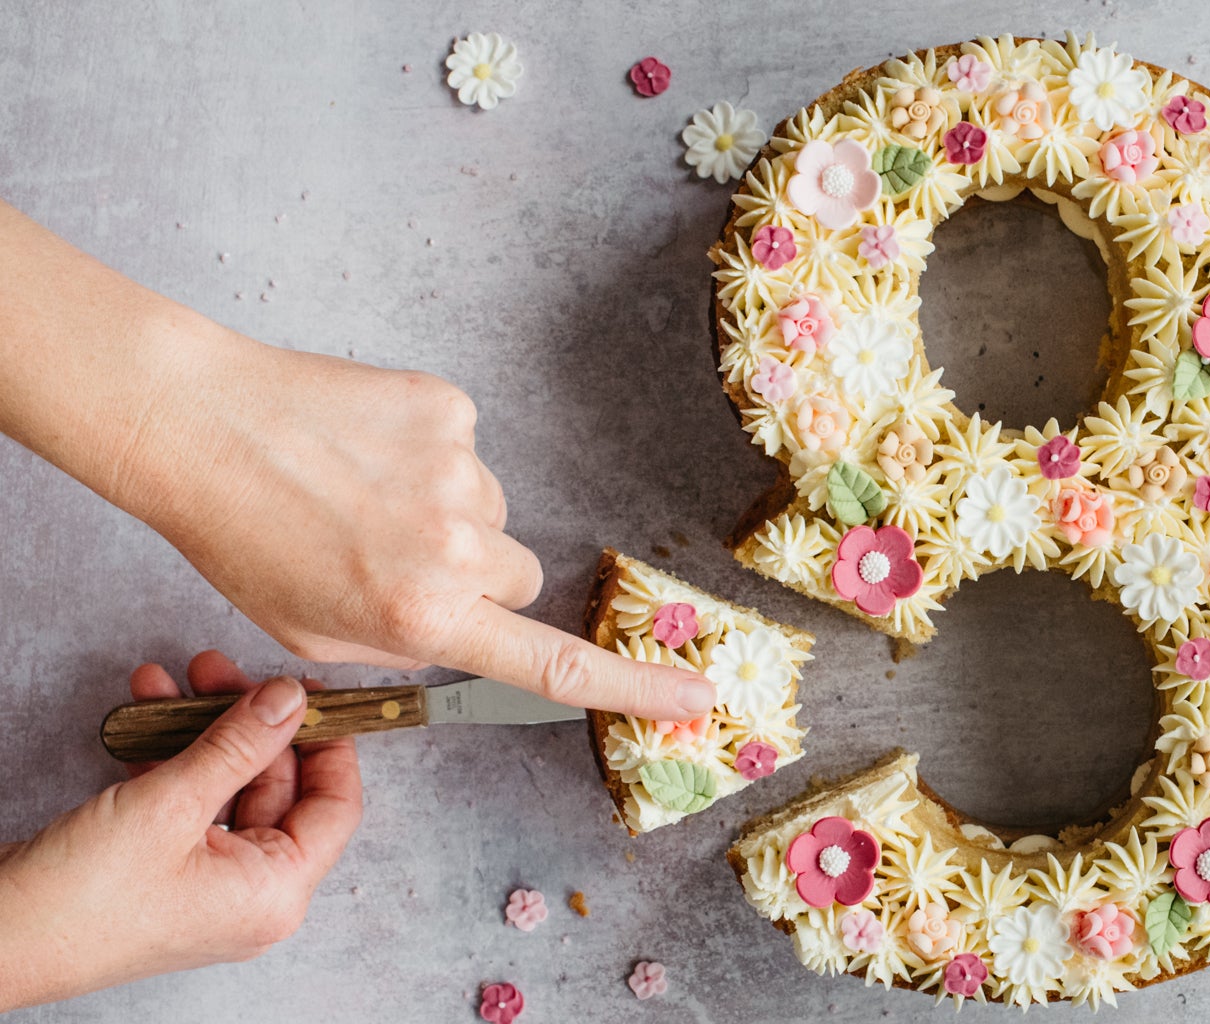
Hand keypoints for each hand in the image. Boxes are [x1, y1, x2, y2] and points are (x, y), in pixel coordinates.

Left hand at [0, 201, 713, 721]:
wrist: (198, 424)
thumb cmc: (242, 538)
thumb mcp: (314, 635)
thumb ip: (404, 644)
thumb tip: (457, 624)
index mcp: (422, 616)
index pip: (552, 664)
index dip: (632, 686)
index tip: (694, 693)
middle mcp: (456, 547)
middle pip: (518, 576)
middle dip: (475, 577)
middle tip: (392, 557)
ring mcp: (460, 470)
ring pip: (490, 510)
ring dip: (443, 512)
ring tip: (360, 494)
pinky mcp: (450, 407)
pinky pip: (466, 444)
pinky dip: (425, 449)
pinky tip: (362, 447)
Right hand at [0, 653, 359, 1010]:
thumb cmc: (79, 899)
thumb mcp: (169, 804)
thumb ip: (238, 745)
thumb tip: (290, 700)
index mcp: (275, 892)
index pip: (335, 806)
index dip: (328, 743)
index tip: (308, 692)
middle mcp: (250, 895)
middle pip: (278, 789)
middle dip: (248, 723)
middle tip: (220, 670)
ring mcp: (206, 886)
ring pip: (225, 790)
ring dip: (201, 732)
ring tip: (175, 678)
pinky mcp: (163, 874)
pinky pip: (186, 806)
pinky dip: (169, 759)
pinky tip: (141, 715)